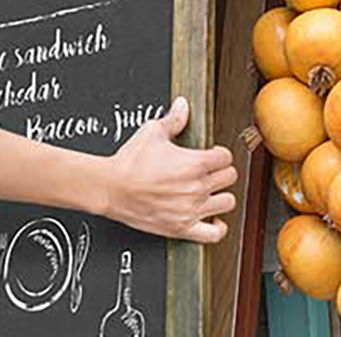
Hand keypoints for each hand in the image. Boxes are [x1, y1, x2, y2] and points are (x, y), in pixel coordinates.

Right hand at [101, 98, 237, 243]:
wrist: (110, 188)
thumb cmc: (129, 163)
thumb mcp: (152, 132)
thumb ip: (173, 119)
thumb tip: (183, 105)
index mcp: (195, 163)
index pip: (226, 157)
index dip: (219, 153)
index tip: (212, 155)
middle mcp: (197, 187)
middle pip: (230, 177)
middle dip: (221, 171)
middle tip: (209, 172)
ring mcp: (192, 210)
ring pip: (227, 202)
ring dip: (221, 196)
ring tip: (210, 192)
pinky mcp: (182, 228)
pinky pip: (214, 234)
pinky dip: (217, 227)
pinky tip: (212, 218)